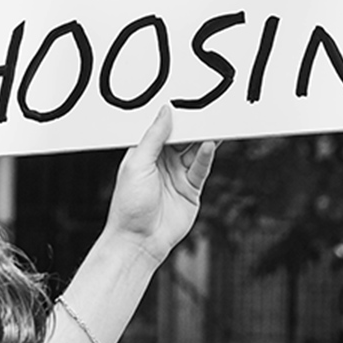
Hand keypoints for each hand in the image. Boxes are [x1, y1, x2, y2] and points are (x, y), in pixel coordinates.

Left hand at [103, 104, 218, 264]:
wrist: (139, 241)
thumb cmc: (129, 205)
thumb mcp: (138, 163)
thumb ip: (154, 137)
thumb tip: (166, 111)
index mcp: (144, 153)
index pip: (162, 129)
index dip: (173, 116)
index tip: (185, 101)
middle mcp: (162, 162)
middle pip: (182, 138)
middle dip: (192, 125)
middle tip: (205, 108)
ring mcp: (177, 176)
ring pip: (194, 151)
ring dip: (203, 138)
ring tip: (213, 122)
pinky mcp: (191, 190)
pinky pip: (201, 169)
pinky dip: (206, 156)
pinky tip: (209, 145)